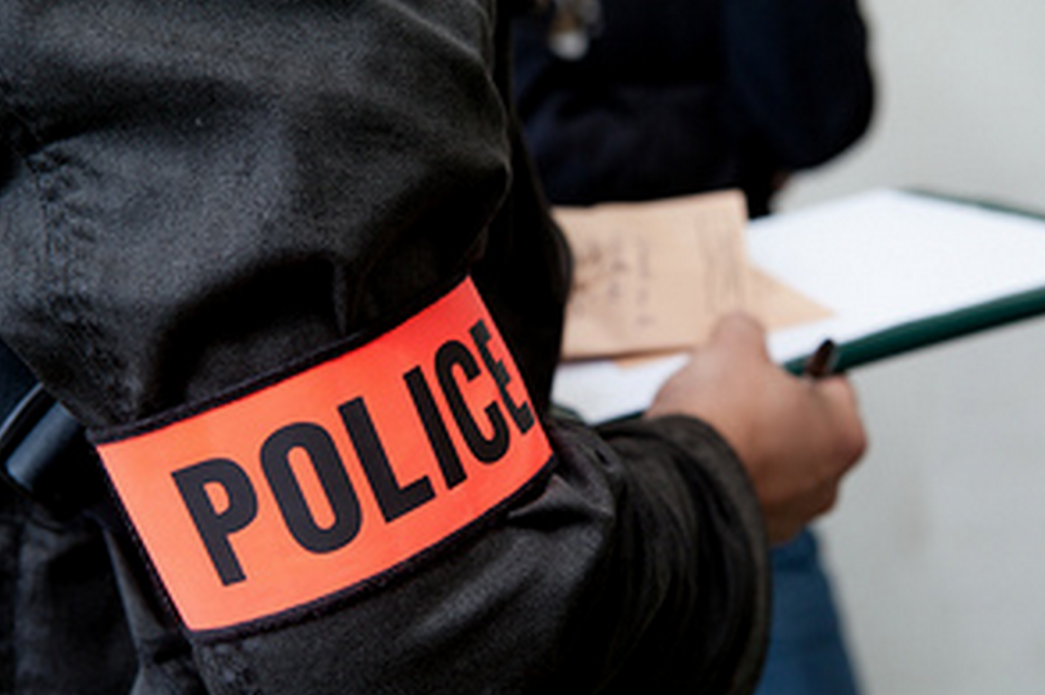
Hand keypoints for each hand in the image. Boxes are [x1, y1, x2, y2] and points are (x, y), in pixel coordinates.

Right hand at [646, 313, 866, 543]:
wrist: (676, 484)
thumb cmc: (718, 424)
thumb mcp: (732, 347)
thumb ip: (746, 332)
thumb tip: (741, 332)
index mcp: (844, 432)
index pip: (831, 383)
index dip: (794, 366)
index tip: (770, 363)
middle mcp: (827, 481)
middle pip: (800, 426)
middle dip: (767, 408)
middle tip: (732, 391)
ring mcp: (790, 514)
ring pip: (771, 463)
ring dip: (746, 444)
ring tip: (708, 427)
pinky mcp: (753, 533)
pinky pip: (742, 491)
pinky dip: (725, 475)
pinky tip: (698, 459)